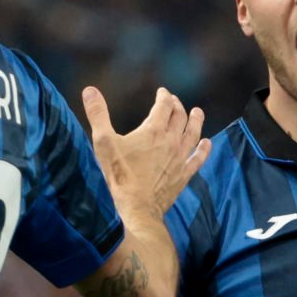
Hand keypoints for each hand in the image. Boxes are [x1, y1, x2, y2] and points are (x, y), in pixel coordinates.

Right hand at [81, 86, 211, 218]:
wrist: (138, 207)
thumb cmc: (120, 174)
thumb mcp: (103, 142)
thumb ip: (98, 115)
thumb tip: (89, 90)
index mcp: (153, 130)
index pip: (163, 105)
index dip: (164, 96)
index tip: (162, 92)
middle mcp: (171, 141)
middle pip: (179, 117)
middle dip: (177, 106)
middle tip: (175, 102)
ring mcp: (180, 158)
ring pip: (193, 134)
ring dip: (196, 121)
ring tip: (198, 112)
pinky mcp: (183, 174)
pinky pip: (197, 159)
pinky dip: (203, 149)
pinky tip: (207, 143)